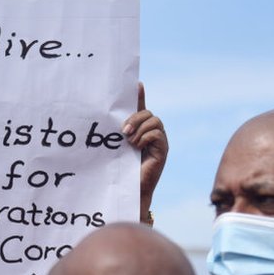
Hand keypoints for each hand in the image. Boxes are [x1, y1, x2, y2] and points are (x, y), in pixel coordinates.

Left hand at [122, 83, 166, 222]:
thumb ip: (115, 131)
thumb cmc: (118, 169)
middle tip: (123, 131)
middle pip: (147, 112)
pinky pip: (157, 133)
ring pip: (154, 120)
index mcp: (138, 130)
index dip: (139, 96)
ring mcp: (158, 141)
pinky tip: (137, 147)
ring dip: (139, 128)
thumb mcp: (114, 146)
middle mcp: (150, 133)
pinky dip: (145, 137)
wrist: (128, 190)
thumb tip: (111, 120)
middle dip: (135, 117)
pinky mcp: (162, 150)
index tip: (137, 84)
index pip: (140, 108)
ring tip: (129, 141)